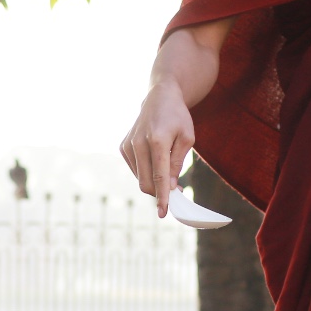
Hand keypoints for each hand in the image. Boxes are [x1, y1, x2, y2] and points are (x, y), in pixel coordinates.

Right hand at [122, 83, 195, 216]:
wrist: (159, 97)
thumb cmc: (178, 117)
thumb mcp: (187, 138)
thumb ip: (177, 163)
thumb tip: (169, 187)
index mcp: (157, 140)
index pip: (159, 176)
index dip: (162, 197)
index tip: (163, 213)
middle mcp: (139, 143)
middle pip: (146, 182)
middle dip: (159, 192)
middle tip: (177, 191)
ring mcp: (128, 145)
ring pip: (140, 178)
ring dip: (154, 181)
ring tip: (168, 168)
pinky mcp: (123, 146)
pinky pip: (135, 169)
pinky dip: (146, 171)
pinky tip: (155, 158)